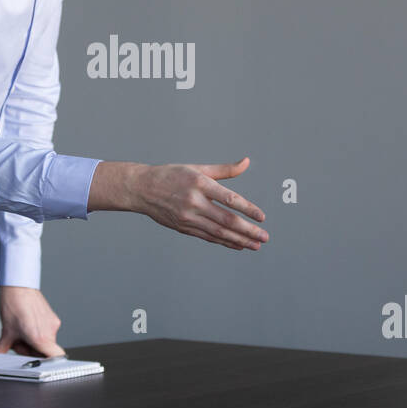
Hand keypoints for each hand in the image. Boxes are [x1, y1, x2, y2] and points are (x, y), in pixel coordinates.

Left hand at [0, 286, 62, 356]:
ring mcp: (53, 323)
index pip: (56, 357)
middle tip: (19, 342)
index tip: (39, 362)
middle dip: (32, 350)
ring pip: (46, 341)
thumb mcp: (6, 332)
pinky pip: (47, 331)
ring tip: (22, 330)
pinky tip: (27, 324)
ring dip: (35, 341)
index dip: (49, 363)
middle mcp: (50, 331)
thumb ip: (1, 349)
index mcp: (40, 338)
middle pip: (46, 351)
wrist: (18, 286)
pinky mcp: (53, 317)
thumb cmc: (14, 306)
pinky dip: (38, 332)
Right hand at [130, 157, 268, 249]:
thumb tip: (246, 162)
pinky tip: (238, 245)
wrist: (141, 189)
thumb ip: (224, 170)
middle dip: (248, 230)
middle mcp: (194, 202)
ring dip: (239, 240)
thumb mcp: (198, 168)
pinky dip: (224, 242)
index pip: (229, 199)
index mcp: (200, 184)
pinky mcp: (184, 228)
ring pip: (218, 233)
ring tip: (255, 245)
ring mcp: (188, 217)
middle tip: (265, 237)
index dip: (248, 209)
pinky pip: (208, 237)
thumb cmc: (172, 175)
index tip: (262, 217)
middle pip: (226, 220)